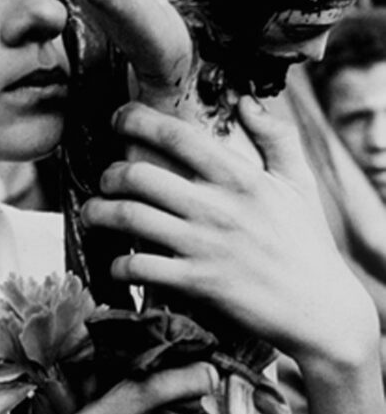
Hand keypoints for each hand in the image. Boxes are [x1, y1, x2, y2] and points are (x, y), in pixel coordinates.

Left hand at [82, 98, 378, 369]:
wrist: (322, 311)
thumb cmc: (308, 243)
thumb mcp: (298, 183)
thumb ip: (276, 136)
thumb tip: (246, 101)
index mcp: (239, 178)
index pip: (177, 137)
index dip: (137, 120)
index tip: (118, 118)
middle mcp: (216, 207)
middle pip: (140, 176)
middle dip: (109, 173)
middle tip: (106, 177)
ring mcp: (204, 246)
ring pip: (131, 218)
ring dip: (99, 213)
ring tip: (92, 212)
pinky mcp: (198, 284)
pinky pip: (141, 268)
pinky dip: (119, 264)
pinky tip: (117, 263)